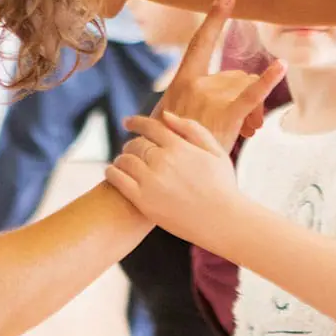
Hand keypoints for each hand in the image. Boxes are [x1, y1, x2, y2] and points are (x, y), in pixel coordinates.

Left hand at [107, 112, 239, 247]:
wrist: (223, 221)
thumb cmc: (222, 186)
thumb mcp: (215, 151)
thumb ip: (192, 129)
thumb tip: (166, 114)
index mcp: (180, 146)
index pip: (149, 127)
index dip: (136, 122)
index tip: (128, 122)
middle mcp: (163, 160)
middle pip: (135, 144)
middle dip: (132, 144)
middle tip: (131, 150)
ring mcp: (151, 181)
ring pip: (124, 160)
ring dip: (121, 158)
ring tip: (123, 163)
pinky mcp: (143, 200)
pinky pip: (117, 179)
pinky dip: (112, 172)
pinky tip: (114, 173)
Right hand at [155, 0, 284, 148]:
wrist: (164, 172)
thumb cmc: (169, 148)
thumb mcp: (169, 119)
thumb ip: (189, 102)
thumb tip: (205, 98)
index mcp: (182, 81)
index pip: (201, 42)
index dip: (215, 17)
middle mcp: (196, 84)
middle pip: (236, 75)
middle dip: (246, 95)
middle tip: (248, 125)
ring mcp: (211, 98)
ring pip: (247, 88)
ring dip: (254, 109)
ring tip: (247, 132)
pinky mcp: (226, 115)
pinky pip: (251, 94)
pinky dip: (268, 79)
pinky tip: (280, 65)